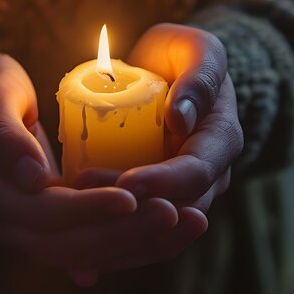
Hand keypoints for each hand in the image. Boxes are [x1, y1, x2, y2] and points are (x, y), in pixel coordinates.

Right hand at [0, 55, 185, 285]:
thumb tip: (32, 179)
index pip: (45, 213)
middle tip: (174, 213)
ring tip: (186, 224)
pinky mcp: (54, 230)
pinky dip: (132, 245)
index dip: (89, 209)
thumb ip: (6, 134)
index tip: (131, 195)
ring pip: (87, 255)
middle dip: (124, 233)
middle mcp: (6, 226)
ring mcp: (30, 233)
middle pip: (70, 245)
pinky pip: (93, 249)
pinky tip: (168, 235)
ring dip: (138, 244)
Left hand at [71, 23, 243, 279]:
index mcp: (221, 141)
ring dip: (115, 226)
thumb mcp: (197, 49)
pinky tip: (76, 244)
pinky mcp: (157, 199)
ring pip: (154, 228)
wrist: (172, 76)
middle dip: (131, 207)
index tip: (126, 181)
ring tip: (72, 211)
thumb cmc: (182, 57)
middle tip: (83, 192)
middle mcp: (208, 176)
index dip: (163, 181)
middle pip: (174, 208)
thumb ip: (198, 74)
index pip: (197, 172)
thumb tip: (181, 118)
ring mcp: (183, 192)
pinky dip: (110, 239)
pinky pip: (138, 229)